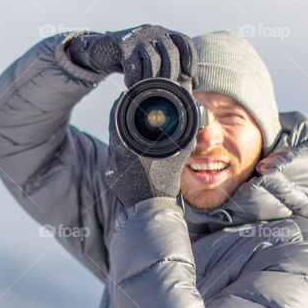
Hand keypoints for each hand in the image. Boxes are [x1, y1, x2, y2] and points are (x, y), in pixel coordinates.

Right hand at [66, 25, 196, 86]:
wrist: (103, 49)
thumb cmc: (132, 58)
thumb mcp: (151, 57)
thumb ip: (167, 65)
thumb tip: (190, 85)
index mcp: (165, 33)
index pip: (184, 41)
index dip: (190, 59)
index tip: (189, 75)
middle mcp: (154, 31)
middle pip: (170, 52)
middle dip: (171, 73)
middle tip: (165, 86)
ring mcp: (138, 37)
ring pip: (153, 59)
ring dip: (150, 77)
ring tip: (146, 86)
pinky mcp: (123, 45)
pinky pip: (133, 65)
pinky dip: (134, 79)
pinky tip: (131, 84)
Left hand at [104, 93, 196, 207]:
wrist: (151, 211)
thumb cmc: (164, 184)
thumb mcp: (177, 155)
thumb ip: (185, 134)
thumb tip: (196, 116)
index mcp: (125, 146)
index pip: (117, 115)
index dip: (122, 103)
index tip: (126, 95)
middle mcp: (115, 156)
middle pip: (114, 129)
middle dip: (122, 119)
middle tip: (130, 110)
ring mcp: (112, 169)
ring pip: (114, 145)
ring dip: (123, 137)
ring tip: (135, 132)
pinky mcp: (113, 179)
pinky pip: (116, 159)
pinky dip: (124, 153)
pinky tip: (134, 154)